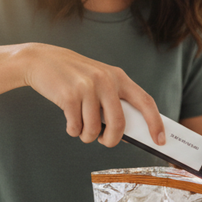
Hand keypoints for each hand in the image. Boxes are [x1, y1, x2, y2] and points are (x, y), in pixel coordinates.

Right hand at [21, 44, 163, 147]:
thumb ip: (115, 99)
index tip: (159, 140)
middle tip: (104, 141)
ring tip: (81, 128)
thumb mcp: (100, 79)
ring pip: (94, 129)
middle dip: (112, 140)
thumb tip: (127, 131)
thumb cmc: (74, 76)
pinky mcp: (69, 95)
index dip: (155, 123)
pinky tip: (69, 122)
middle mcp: (106, 80)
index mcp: (118, 77)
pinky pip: (75, 127)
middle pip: (119, 123)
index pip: (145, 101)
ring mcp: (87, 87)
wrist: (41, 60)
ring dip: (87, 136)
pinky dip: (73, 131)